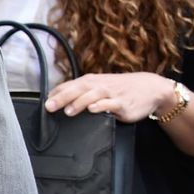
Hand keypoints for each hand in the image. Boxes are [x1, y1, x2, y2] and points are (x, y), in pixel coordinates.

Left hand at [44, 72, 173, 123]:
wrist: (150, 88)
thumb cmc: (120, 88)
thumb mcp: (99, 87)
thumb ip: (81, 92)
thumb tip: (58, 99)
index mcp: (91, 82)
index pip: (69, 85)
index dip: (56, 94)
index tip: (43, 102)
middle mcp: (99, 85)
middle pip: (78, 89)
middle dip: (62, 98)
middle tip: (49, 107)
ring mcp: (111, 94)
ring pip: (92, 95)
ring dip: (79, 102)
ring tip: (68, 111)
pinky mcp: (123, 103)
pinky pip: (111, 104)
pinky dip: (101, 106)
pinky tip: (93, 109)